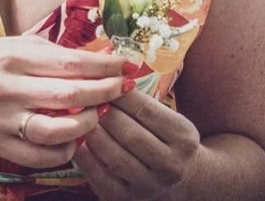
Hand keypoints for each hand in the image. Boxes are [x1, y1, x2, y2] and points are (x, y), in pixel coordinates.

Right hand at [0, 35, 129, 168]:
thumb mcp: (15, 45)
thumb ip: (55, 52)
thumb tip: (101, 56)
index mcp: (13, 56)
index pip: (70, 63)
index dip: (104, 66)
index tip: (126, 66)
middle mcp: (7, 87)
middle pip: (69, 96)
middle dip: (104, 93)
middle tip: (122, 90)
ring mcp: (2, 119)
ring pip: (57, 130)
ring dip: (87, 125)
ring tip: (97, 115)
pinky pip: (40, 156)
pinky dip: (64, 151)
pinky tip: (73, 140)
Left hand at [72, 89, 201, 198]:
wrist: (187, 182)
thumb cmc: (168, 141)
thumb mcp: (168, 119)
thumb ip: (141, 103)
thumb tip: (106, 76)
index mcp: (182, 137)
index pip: (145, 110)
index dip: (118, 95)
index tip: (101, 82)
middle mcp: (170, 165)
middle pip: (129, 133)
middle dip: (103, 113)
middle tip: (85, 99)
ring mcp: (149, 186)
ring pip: (114, 156)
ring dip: (92, 133)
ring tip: (80, 118)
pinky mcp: (127, 199)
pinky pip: (100, 177)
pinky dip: (85, 157)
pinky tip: (78, 141)